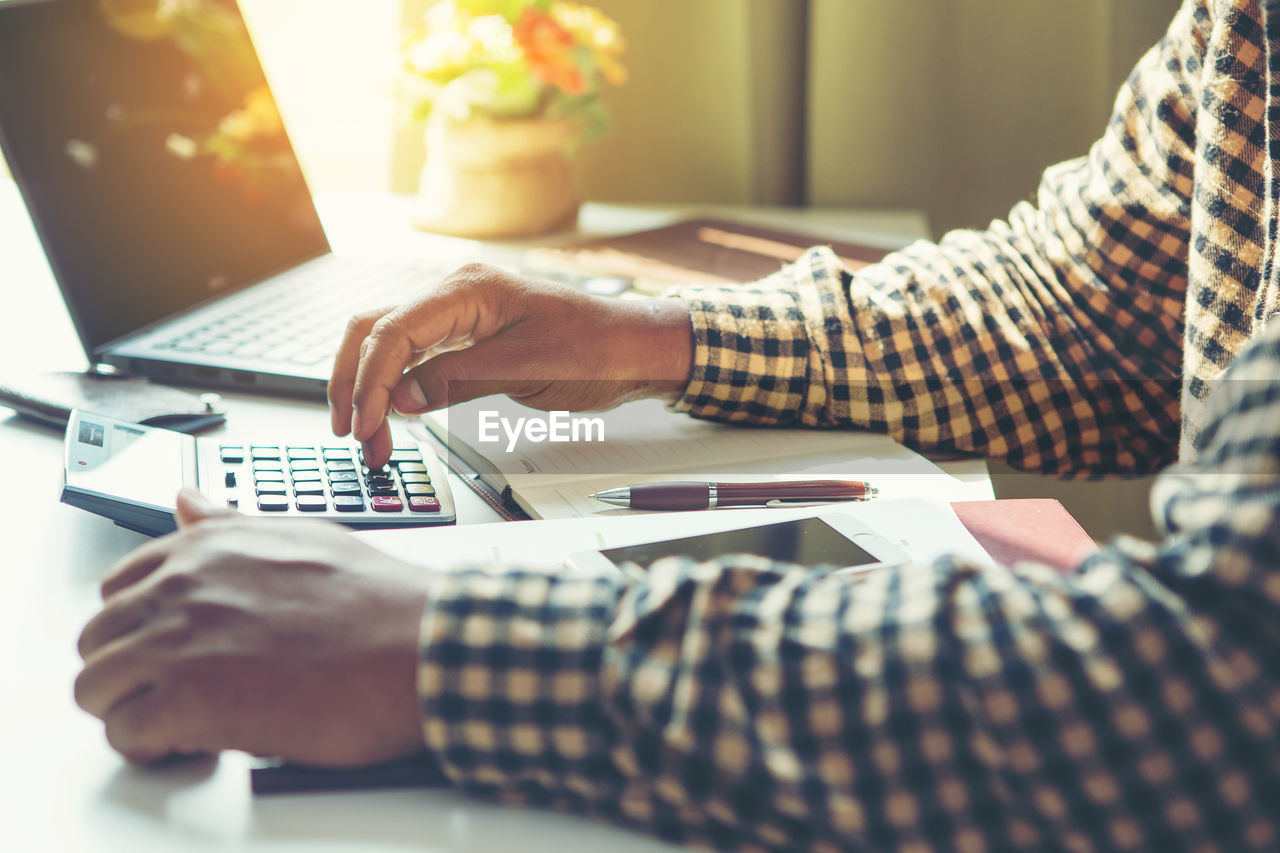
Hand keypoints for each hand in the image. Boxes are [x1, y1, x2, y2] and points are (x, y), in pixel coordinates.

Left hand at [74, 491, 431, 766]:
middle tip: (187, 691)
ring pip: (95, 688)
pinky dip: (154, 747)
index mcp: (205, 548)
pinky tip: (201, 740)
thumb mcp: (301, 538)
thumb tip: (187, 499)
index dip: (143, 627)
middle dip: (133, 671)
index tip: (175, 649)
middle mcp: (181, 588)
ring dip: (135, 710)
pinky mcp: (189, 701)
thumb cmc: (378, 602)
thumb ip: (230, 527)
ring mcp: (178, 643)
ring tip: (191, 720)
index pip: (119, 588)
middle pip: (99, 640)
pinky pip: (126, 735)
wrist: (421, 646)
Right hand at [329, 263, 692, 467]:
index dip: (370, 380)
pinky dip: (395, 388)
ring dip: (369, 389)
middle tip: (354, 437)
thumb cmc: (596, 348)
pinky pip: (414, 358)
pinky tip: (392, 418)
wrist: (633, 348)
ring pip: (387, 345)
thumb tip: (403, 398)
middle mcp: (455, 293)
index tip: (365, 424)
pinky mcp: (466, 338)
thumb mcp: (529, 367)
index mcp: (468, 288)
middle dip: (355, 384)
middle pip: (374, 331)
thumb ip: (460, 379)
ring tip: (369, 438)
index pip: (393, 330)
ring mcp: (457, 315)